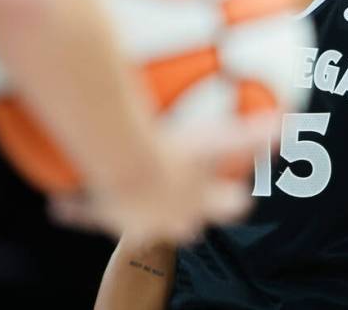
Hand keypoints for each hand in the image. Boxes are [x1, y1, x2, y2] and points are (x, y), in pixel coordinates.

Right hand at [48, 113, 277, 245]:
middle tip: (179, 194)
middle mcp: (168, 217)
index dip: (232, 198)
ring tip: (123, 201)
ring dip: (132, 213)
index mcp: (199, 200)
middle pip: (184, 225)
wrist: (123, 164)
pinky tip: (58, 207)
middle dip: (184, 213)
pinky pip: (85, 213)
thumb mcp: (220, 139)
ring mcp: (132, 220)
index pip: (228, 206)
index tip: (236, 190)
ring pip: (134, 225)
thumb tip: (290, 123)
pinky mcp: (100, 213)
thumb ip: (254, 133)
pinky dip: (74, 209)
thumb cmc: (174, 153)